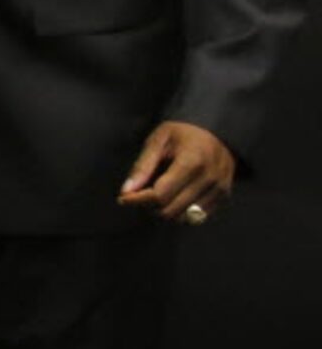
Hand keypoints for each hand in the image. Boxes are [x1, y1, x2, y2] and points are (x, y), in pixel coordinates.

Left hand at [118, 120, 236, 223]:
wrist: (217, 130)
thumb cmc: (183, 133)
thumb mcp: (159, 140)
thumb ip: (142, 166)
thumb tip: (126, 191)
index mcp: (192, 161)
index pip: (161, 195)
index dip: (138, 200)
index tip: (124, 197)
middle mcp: (209, 178)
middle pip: (171, 210)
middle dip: (149, 206)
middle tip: (140, 195)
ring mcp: (219, 189)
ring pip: (183, 217)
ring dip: (165, 211)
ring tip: (157, 194)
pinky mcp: (224, 196)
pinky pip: (197, 217)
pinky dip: (181, 213)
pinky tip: (174, 198)